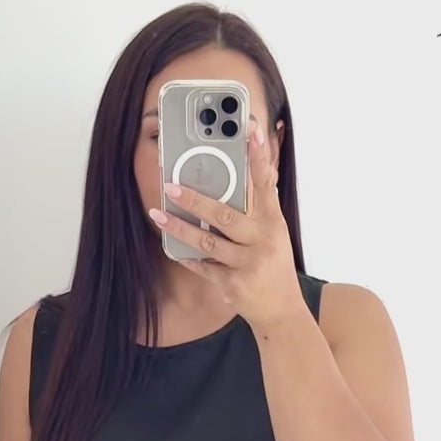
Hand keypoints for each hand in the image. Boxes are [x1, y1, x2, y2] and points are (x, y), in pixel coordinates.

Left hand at [149, 116, 305, 334]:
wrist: (282, 311)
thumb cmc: (274, 265)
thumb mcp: (275, 232)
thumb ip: (263, 203)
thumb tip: (257, 166)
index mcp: (272, 222)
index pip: (265, 183)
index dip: (258, 156)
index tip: (249, 129)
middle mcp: (262, 241)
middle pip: (225, 215)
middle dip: (195, 199)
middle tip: (170, 185)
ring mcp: (247, 264)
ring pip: (208, 242)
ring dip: (180, 228)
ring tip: (158, 214)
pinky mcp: (234, 284)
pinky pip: (204, 267)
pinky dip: (187, 257)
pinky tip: (172, 246)